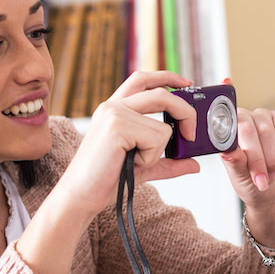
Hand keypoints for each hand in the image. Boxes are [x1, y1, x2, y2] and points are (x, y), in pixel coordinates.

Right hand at [55, 71, 202, 220]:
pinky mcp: (117, 126)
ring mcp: (114, 114)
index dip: (167, 77)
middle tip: (191, 135)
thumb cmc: (105, 180)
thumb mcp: (143, 167)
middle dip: (186, 113)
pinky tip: (130, 163)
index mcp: (115, 109)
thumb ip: (168, 163)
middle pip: (161, 94)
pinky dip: (150, 158)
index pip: (143, 79)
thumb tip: (194, 164)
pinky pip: (157, 139)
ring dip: (156, 152)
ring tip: (134, 161)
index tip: (187, 83)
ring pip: (163, 127)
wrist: (81, 196)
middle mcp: (113, 106)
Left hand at [220, 86, 274, 249]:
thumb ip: (234, 163)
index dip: (224, 95)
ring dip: (270, 155)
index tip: (225, 82)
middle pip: (245, 122)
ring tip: (270, 176)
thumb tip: (228, 151)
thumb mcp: (240, 180)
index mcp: (226, 131)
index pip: (223, 111)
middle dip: (255, 152)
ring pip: (266, 126)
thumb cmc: (253, 189)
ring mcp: (265, 121)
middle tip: (260, 178)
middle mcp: (244, 122)